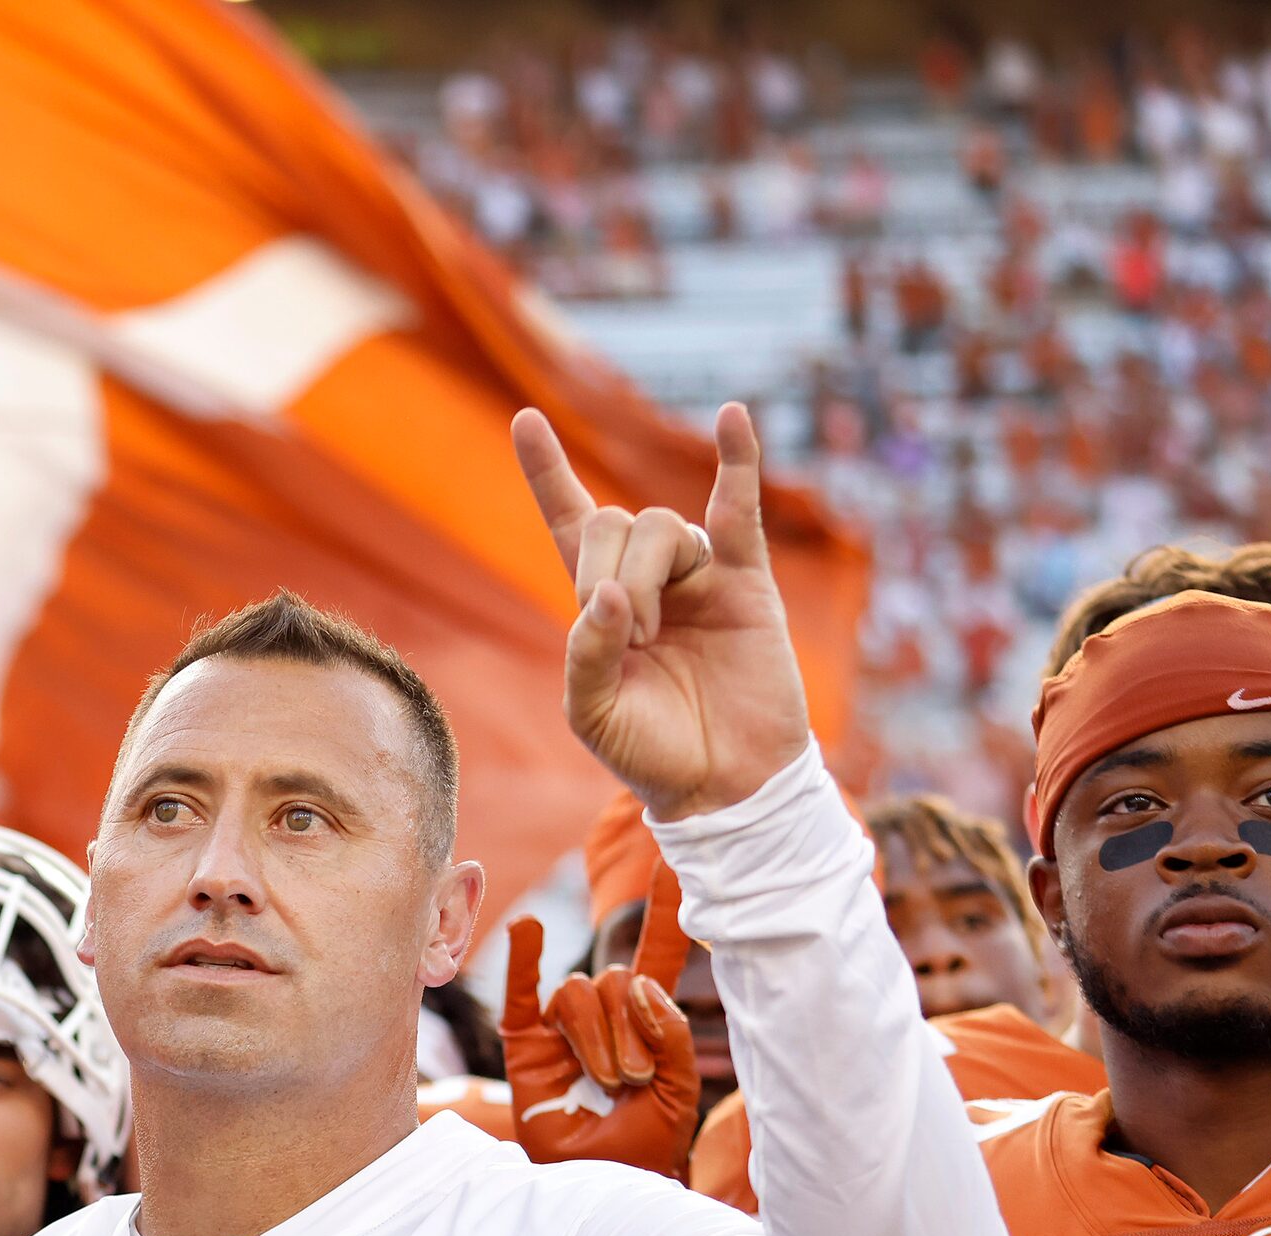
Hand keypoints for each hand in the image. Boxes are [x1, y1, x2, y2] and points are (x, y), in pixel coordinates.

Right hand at [500, 866, 698, 1176]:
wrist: (603, 1184)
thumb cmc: (646, 1143)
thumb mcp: (679, 1089)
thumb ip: (669, 1033)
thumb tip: (633, 980)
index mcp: (647, 1019)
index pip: (658, 953)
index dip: (665, 910)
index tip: (673, 862)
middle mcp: (604, 1013)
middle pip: (614, 979)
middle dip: (627, 1028)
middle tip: (631, 1078)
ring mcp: (562, 1026)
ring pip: (578, 992)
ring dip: (595, 1036)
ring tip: (604, 1080)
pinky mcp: (525, 1041)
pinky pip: (521, 990)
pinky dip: (524, 958)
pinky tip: (529, 930)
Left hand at [511, 402, 809, 819]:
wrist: (722, 784)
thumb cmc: (650, 752)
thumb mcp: (591, 712)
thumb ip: (585, 653)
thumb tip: (610, 593)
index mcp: (599, 600)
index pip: (569, 519)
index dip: (547, 470)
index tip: (526, 419)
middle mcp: (648, 576)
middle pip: (614, 521)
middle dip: (605, 571)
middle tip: (624, 636)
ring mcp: (697, 575)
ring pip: (660, 526)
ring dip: (645, 575)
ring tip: (651, 636)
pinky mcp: (745, 581)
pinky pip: (738, 510)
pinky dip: (738, 460)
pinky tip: (733, 416)